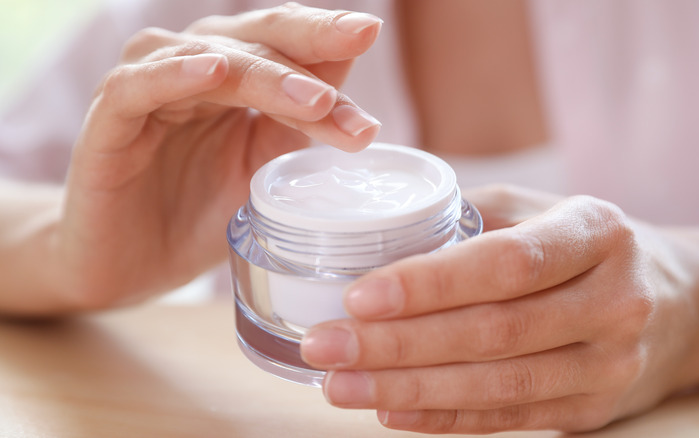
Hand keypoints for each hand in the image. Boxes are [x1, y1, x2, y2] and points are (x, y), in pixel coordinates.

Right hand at [56, 4, 382, 309]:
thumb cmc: (198, 213)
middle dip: (310, 42)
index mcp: (231, 76)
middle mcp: (190, 69)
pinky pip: (138, 87)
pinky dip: (175, 75)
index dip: (326, 36)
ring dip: (265, 74)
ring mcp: (147, 90)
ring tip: (313, 96)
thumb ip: (296, 125)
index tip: (370, 34)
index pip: (283, 42)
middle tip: (358, 41)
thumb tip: (352, 91)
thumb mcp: (263, 167)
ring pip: (210, 60)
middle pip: (255, 38)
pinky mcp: (108, 123)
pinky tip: (215, 74)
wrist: (130, 267)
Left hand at [300, 184, 698, 432]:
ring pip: (497, 384)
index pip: (508, 262)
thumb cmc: (590, 247)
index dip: (431, 282)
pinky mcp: (594, 408)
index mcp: (596, 232)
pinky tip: (391, 411)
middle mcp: (613, 299)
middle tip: (326, 346)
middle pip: (494, 331)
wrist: (681, 303)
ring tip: (340, 385)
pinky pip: (509, 418)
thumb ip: (474, 215)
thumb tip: (379, 230)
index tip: (359, 295)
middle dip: (398, 344)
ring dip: (408, 389)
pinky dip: (444, 419)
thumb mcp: (547, 209)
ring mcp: (610, 362)